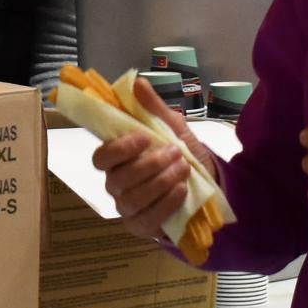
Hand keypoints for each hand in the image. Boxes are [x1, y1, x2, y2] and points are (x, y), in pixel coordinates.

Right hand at [90, 76, 218, 245]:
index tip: (144, 137)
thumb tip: (137, 82)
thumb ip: (153, 107)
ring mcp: (127, 208)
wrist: (207, 182)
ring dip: (160, 182)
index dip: (119, 148)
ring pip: (133, 198)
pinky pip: (147, 218)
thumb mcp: (172, 127)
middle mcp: (116, 184)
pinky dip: (166, 203)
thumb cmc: (180, 153)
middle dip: (149, 165)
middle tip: (175, 153)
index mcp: (118, 158)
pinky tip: (181, 190)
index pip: (101, 157)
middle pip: (117, 178)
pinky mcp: (142, 226)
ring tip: (183, 169)